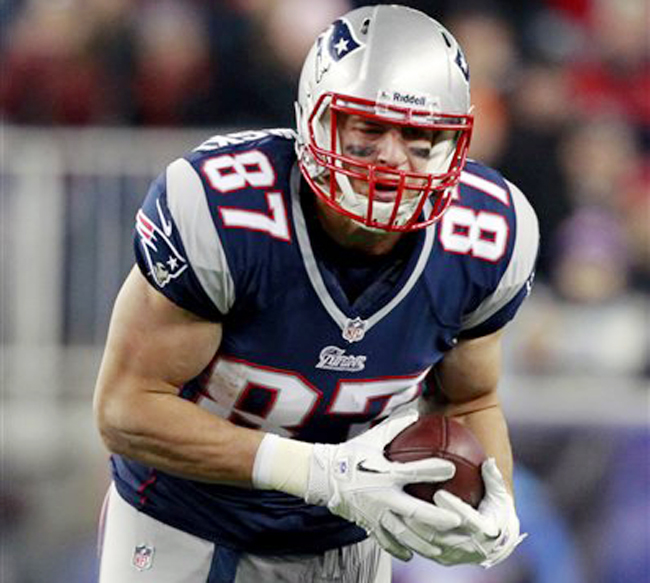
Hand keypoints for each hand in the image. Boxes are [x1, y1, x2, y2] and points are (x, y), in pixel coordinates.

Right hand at [305, 411, 461, 559]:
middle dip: (435, 518)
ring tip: (442, 548)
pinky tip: (412, 554)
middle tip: (456, 520)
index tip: (451, 468)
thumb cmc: (351, 454)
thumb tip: (415, 411)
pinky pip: (385, 541)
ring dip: (423, 541)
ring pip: (403, 533)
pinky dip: (399, 549)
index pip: (411, 472)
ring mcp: (375, 514)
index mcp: (384, 473)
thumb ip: (395, 425)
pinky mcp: (368, 524)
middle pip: (413, 511)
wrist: (323, 475)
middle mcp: (382, 496)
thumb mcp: (372, 437)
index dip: (431, 470)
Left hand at [405, 458, 526, 566]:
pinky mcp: (441, 558)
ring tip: (396, 510)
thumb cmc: (494, 512)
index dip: (454, 508)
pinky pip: (422, 549)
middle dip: (424, 521)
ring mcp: (453, 555)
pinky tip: (394, 520)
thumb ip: (493, 480)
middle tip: (409, 502)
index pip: (468, 520)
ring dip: (412, 529)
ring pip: (427, 544)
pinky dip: (408, 536)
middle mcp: (469, 547)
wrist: (494, 543)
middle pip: (442, 535)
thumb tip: (488, 460)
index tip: (439, 494)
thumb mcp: (499, 496)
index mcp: (484, 530)